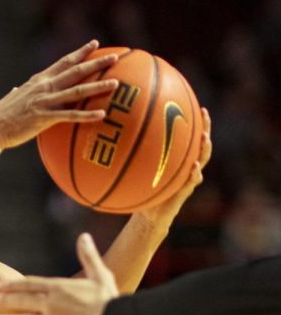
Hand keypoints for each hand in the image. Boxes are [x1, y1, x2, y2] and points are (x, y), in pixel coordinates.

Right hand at [0, 40, 118, 148]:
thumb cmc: (1, 115)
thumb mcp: (12, 97)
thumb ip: (19, 91)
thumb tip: (17, 88)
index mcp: (38, 81)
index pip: (63, 62)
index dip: (80, 52)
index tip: (95, 43)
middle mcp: (44, 87)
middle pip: (75, 71)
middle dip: (96, 63)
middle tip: (115, 57)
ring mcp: (44, 101)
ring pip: (77, 91)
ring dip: (98, 86)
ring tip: (116, 83)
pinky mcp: (44, 117)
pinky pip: (70, 115)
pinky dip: (86, 114)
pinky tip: (101, 114)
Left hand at [0, 233, 116, 314]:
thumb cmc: (109, 300)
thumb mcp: (100, 275)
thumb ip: (89, 257)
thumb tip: (84, 236)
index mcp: (58, 288)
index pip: (30, 284)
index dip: (13, 285)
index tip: (0, 285)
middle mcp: (50, 304)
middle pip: (22, 301)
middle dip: (5, 301)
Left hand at [135, 107, 210, 229]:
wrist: (148, 214)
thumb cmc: (141, 187)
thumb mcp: (134, 167)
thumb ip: (128, 151)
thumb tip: (108, 130)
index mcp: (175, 157)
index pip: (185, 134)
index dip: (189, 118)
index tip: (189, 100)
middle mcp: (184, 164)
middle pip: (198, 142)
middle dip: (204, 127)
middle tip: (204, 113)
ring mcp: (187, 178)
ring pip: (201, 160)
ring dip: (204, 148)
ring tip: (205, 137)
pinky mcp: (184, 192)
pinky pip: (191, 182)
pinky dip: (194, 174)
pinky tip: (194, 167)